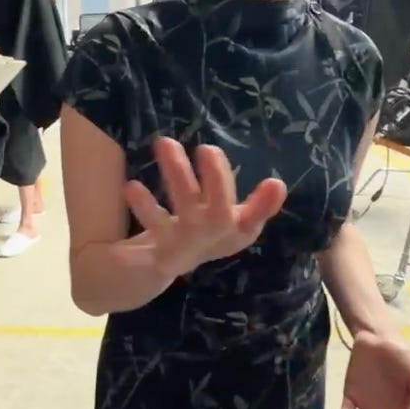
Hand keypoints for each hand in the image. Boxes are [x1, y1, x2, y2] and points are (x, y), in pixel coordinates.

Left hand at [124, 138, 286, 279]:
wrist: (164, 266)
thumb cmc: (206, 232)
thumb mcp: (235, 219)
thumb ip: (258, 203)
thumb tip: (278, 184)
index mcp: (237, 230)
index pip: (255, 218)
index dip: (266, 205)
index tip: (274, 183)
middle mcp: (214, 237)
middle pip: (219, 208)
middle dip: (216, 177)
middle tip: (208, 147)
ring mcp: (187, 243)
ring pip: (184, 207)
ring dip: (177, 174)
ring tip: (166, 143)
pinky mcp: (161, 248)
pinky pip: (153, 224)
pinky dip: (144, 205)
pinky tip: (131, 184)